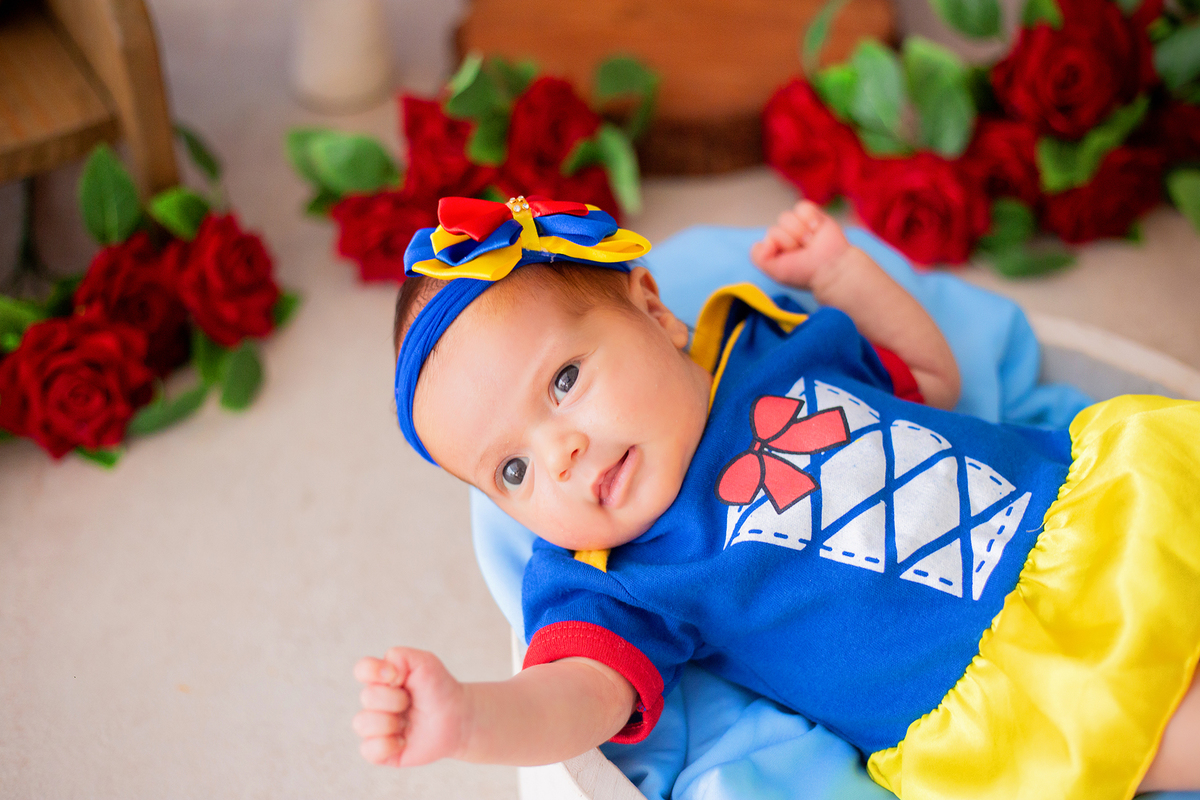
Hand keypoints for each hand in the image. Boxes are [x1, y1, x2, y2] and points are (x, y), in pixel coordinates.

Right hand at [353, 647, 468, 766]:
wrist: (457, 720)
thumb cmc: (439, 690)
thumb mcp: (426, 663)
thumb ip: (401, 656)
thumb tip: (385, 670)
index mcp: (383, 679)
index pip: (362, 670)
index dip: (373, 671)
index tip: (395, 675)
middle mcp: (375, 702)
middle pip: (367, 696)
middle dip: (396, 699)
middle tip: (412, 702)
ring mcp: (375, 726)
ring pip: (362, 723)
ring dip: (391, 723)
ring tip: (408, 723)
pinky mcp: (379, 750)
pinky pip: (368, 749)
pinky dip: (388, 745)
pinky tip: (403, 741)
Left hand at [750, 200, 851, 290]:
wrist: (831, 267)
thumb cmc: (806, 272)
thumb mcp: (776, 272)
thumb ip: (758, 257)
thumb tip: (765, 239)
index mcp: (774, 249)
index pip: (765, 239)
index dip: (776, 247)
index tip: (790, 258)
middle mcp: (784, 236)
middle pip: (775, 229)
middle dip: (789, 241)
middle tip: (803, 251)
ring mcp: (798, 225)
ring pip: (786, 217)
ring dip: (799, 231)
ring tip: (810, 241)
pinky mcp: (812, 215)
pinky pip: (802, 207)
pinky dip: (809, 218)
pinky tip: (816, 229)